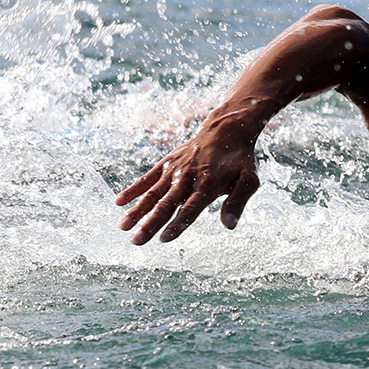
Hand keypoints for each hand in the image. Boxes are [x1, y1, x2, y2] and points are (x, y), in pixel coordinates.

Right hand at [115, 120, 262, 243]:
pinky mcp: (166, 163)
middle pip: (166, 205)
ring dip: (136, 211)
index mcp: (207, 185)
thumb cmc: (240, 159)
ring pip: (152, 193)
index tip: (164, 238)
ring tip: (122, 226)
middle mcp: (187, 178)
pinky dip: (133, 190)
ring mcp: (174, 170)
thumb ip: (237, 202)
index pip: (189, 209)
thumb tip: (230, 226)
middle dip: (149, 224)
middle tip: (135, 241)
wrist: (227, 127)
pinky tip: (119, 202)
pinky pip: (147, 178)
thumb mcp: (249, 180)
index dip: (177, 224)